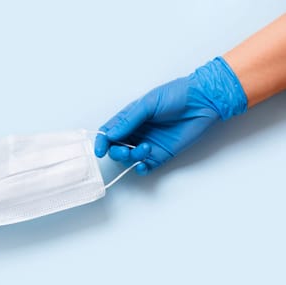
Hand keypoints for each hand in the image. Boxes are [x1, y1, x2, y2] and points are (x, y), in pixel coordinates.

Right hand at [94, 57, 247, 174]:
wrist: (203, 101)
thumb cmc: (176, 95)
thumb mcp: (148, 103)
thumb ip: (128, 120)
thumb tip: (110, 135)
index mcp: (130, 118)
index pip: (109, 132)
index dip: (102, 142)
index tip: (100, 150)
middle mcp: (136, 132)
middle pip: (116, 148)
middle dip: (116, 152)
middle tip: (124, 150)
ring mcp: (148, 144)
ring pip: (129, 158)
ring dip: (131, 158)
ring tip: (145, 149)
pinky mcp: (161, 154)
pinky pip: (145, 166)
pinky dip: (141, 168)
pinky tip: (144, 164)